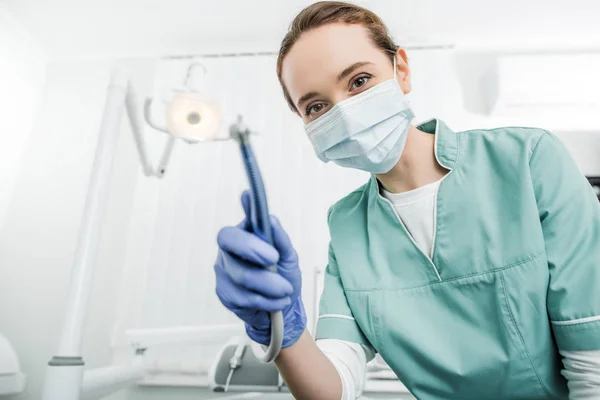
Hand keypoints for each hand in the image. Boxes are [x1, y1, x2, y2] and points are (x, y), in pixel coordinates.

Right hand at [214, 191, 305, 347]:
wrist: (283, 311)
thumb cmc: (283, 277)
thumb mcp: (288, 256)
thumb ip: (280, 239)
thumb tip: (270, 219)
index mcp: (244, 236)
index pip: (237, 222)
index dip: (239, 214)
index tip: (249, 198)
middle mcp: (229, 251)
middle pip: (231, 244)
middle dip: (253, 249)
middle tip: (275, 258)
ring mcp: (224, 273)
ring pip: (241, 275)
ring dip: (269, 284)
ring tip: (285, 290)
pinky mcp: (225, 294)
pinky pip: (243, 297)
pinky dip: (266, 300)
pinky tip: (276, 301)